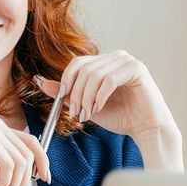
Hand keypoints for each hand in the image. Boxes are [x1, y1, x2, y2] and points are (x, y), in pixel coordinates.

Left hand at [35, 49, 177, 138]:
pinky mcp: (137, 69)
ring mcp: (127, 61)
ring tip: (88, 114)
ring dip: (87, 98)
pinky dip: (99, 96)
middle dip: (76, 93)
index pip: (77, 63)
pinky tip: (99, 108)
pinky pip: (109, 80)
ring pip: (94, 75)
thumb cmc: (120, 116)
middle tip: (76, 113)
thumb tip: (41, 82)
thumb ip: (67, 93)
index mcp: (104, 62)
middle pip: (83, 68)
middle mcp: (116, 57)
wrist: (145, 128)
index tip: (62, 99)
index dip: (66, 80)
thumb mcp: (86, 105)